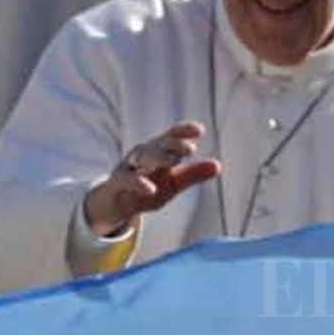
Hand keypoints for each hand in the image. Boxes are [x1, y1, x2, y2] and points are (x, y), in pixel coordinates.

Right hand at [83, 122, 220, 237]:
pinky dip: (138, 183)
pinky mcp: (117, 183)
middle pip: (158, 145)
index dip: (183, 132)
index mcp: (158, 151)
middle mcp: (143, 154)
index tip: (199, 130)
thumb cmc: (147, 187)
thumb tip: (218, 165)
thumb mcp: (173, 183)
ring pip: (142, 157)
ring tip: (173, 160)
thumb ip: (193, 174)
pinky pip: (127, 180)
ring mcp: (128, 167)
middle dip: (173, 144)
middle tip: (190, 149)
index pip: (171, 137)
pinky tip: (150, 188)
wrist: (116, 204)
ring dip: (158, 157)